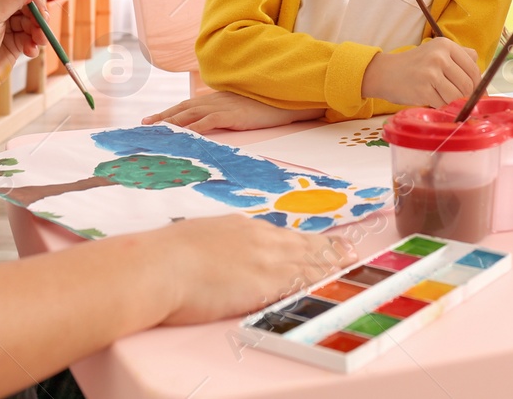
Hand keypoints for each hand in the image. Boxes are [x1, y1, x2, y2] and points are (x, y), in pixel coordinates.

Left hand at [144, 91, 322, 132]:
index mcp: (219, 98)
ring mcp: (223, 106)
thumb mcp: (245, 108)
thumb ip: (232, 112)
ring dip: (171, 123)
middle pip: (183, 108)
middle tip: (143, 125)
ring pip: (190, 114)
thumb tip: (223, 122)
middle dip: (163, 117)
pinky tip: (182, 135)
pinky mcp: (232, 114)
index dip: (171, 112)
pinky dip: (193, 128)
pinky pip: (208, 122)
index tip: (153, 119)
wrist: (288, 98)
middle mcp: (216, 100)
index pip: (189, 105)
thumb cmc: (270, 104)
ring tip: (154, 131)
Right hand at [155, 217, 354, 325]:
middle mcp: (258, 238)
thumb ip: (212, 248)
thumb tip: (211, 257)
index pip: (279, 235)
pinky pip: (305, 282)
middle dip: (328, 249)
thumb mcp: (193, 241)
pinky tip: (337, 283)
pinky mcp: (269, 282)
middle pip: (302, 245)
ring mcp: (266, 259)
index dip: (300, 241)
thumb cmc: (162, 257)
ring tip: (353, 264)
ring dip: (333, 264)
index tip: (314, 243)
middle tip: (351, 251)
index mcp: (239, 228)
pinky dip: (324, 282)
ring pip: (310, 261)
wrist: (159, 267)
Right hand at [360, 37, 478, 105]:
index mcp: (446, 45)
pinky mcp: (424, 89)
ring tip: (444, 100)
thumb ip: (461, 57)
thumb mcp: (436, 52)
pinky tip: (433, 101)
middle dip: (467, 97)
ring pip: (457, 96)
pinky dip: (442, 107)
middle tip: (461, 102)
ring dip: (453, 103)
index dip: (477, 85)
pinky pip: (443, 104)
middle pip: (467, 84)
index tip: (475, 94)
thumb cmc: (414, 66)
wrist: (385, 73)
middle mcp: (440, 56)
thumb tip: (483, 79)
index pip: (473, 69)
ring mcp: (431, 72)